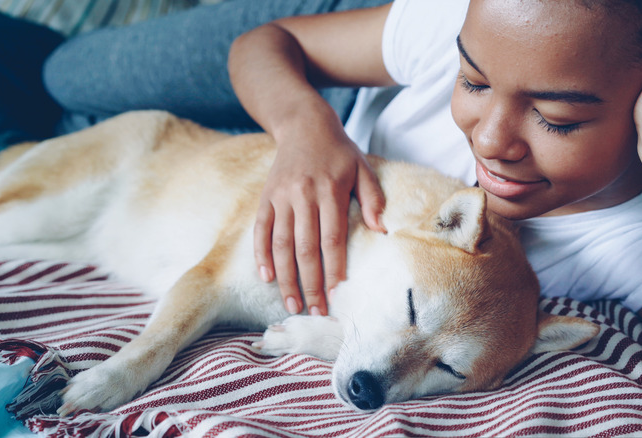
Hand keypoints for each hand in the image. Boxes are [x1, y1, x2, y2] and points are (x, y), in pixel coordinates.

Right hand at [254, 130, 385, 315]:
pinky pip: (260, 229)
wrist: (303, 123)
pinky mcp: (266, 197)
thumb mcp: (363, 168)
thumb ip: (372, 198)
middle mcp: (303, 195)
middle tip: (314, 311)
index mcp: (330, 191)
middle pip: (305, 248)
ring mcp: (281, 197)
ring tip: (292, 304)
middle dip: (310, 283)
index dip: (333, 269)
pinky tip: (266, 277)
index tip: (337, 294)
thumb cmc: (338, 151)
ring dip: (285, 277)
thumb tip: (381, 229)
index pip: (332, 239)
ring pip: (280, 244)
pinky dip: (261, 254)